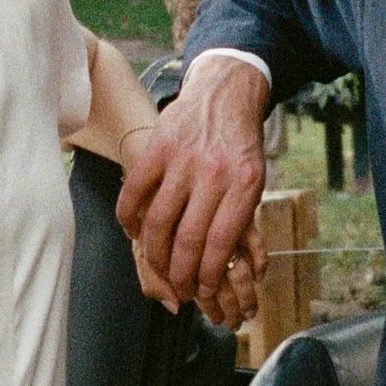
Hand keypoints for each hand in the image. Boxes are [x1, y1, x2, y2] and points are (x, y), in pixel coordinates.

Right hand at [116, 59, 270, 316]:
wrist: (225, 93)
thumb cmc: (240, 146)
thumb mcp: (256, 181)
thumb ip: (243, 221)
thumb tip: (242, 272)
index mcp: (245, 183)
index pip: (221, 243)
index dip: (208, 276)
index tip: (203, 292)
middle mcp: (214, 172)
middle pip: (188, 239)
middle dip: (181, 275)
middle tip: (179, 290)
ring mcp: (182, 159)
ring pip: (158, 222)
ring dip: (154, 255)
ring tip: (158, 268)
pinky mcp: (157, 148)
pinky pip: (134, 194)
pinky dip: (130, 220)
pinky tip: (135, 233)